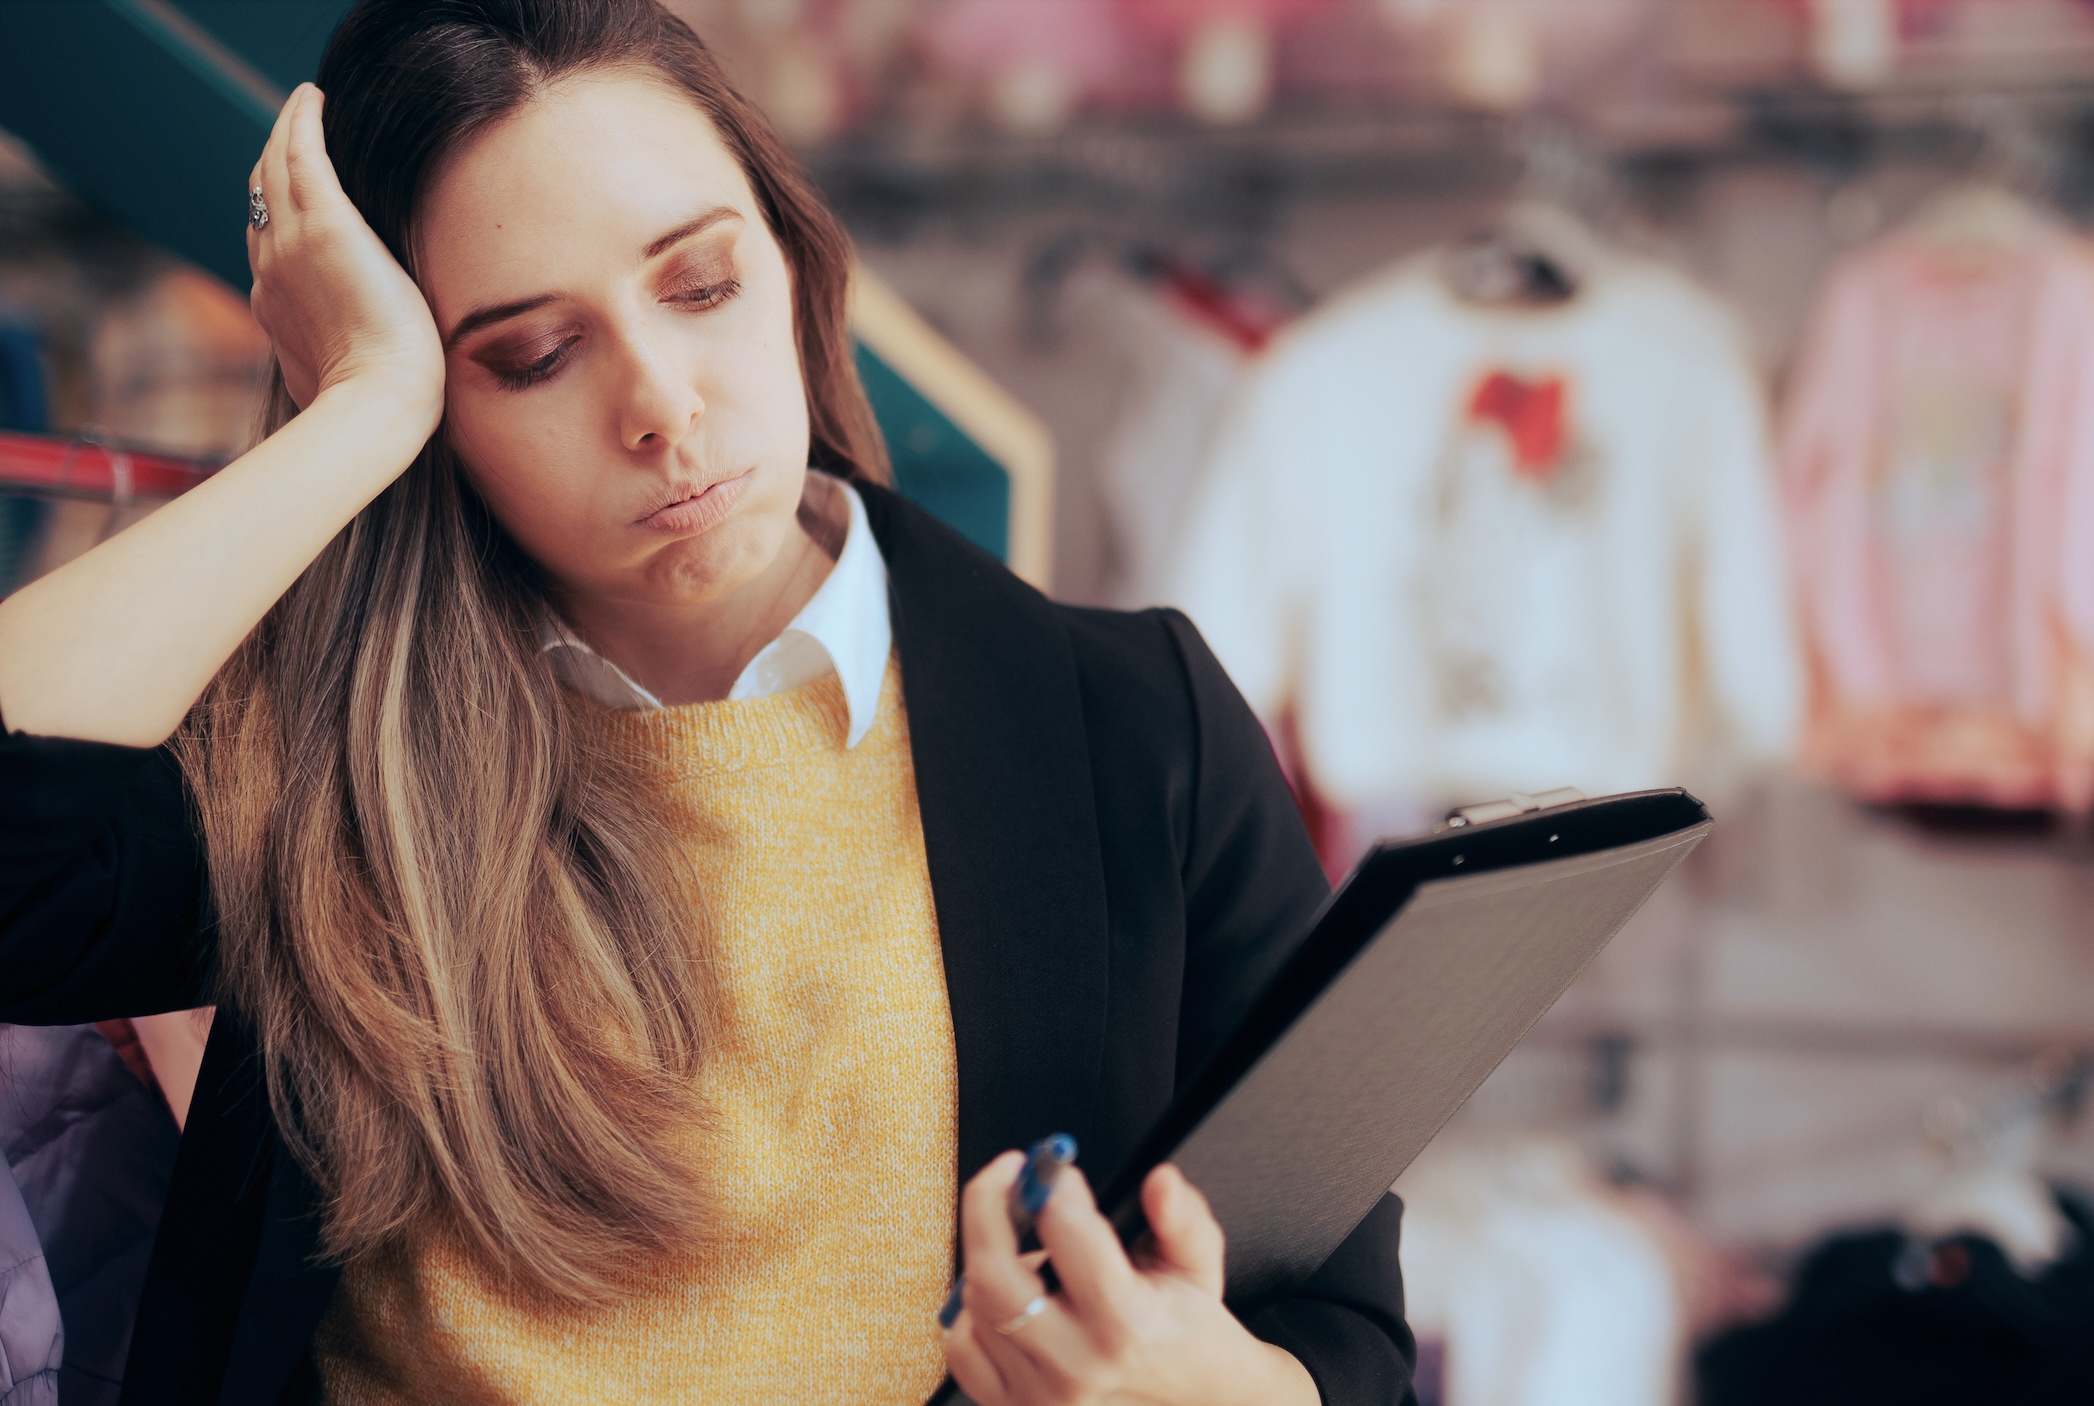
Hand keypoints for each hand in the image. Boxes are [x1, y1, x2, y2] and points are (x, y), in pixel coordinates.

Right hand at [247, 84, 443, 429]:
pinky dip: (303, 121)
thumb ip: (331, 356)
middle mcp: (272, 267)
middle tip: (295, 128)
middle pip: (260, 195)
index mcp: (274, 303)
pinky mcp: (324, 226)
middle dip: (273, 158)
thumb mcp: (337, 375)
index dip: (274, 207)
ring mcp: (291, 243)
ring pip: (276, 167)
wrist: (378, 399)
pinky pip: (302, 154)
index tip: (290, 188)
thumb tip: (340, 366)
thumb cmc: (373, 402)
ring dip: (287, 129)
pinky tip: (313, 97)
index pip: (265, 239)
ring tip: (304, 103)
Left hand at [944, 1156, 1318, 1405]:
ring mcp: (1037, 1394)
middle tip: (1007, 1174)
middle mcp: (1075, 1365)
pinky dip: (975, 1310)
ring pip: (977, 1304)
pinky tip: (1011, 1295)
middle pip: (995, 1276)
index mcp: (1126, 1326)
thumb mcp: (1198, 1265)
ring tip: (1032, 1247)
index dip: (1055, 1187)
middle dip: (989, 1207)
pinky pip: (963, 1346)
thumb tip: (1158, 1181)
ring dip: (993, 1257)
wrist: (1182, 1399)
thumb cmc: (1182, 1326)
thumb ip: (1182, 1218)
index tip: (1056, 1168)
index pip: (1071, 1239)